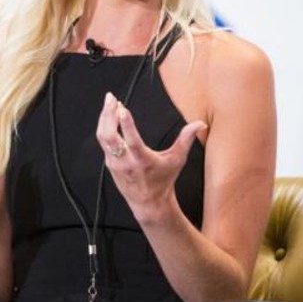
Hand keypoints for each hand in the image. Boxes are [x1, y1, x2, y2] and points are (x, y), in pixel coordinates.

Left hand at [96, 92, 206, 223]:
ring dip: (104, 117)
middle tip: (110, 98)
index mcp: (143, 161)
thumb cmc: (163, 180)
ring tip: (108, 101)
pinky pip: (103, 141)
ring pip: (103, 137)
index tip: (122, 109)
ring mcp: (115, 163)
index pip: (132, 141)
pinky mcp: (109, 162)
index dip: (126, 124)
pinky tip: (108, 115)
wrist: (148, 202)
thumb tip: (199, 124)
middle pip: (110, 137)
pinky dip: (104, 126)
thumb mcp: (177, 160)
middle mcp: (126, 162)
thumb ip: (186, 139)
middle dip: (108, 115)